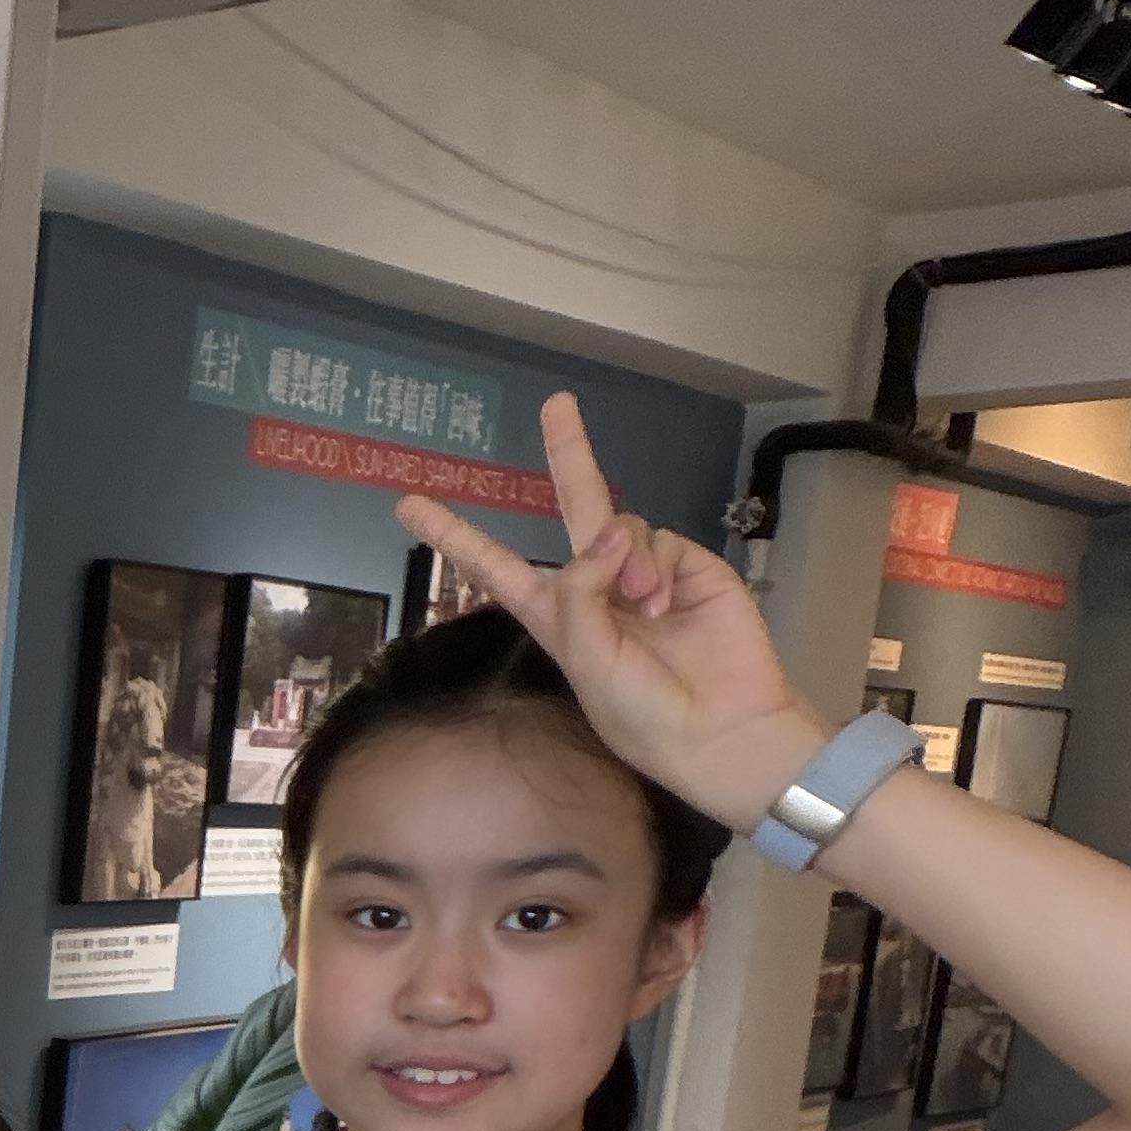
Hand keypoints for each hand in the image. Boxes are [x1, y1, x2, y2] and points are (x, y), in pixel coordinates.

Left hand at [398, 396, 825, 835]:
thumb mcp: (586, 660)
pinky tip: (662, 602)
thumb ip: (580, 593)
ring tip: (643, 611)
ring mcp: (644, 572)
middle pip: (572, 507)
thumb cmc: (642, 712)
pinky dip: (651, 565)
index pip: (497, 567)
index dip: (456, 535)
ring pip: (618, 525)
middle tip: (556, 403)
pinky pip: (655, 538)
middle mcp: (597, 586)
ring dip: (625, 563)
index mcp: (556, 616)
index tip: (410, 504)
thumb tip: (610, 532)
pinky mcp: (688, 564)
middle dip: (569, 453)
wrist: (721, 727)